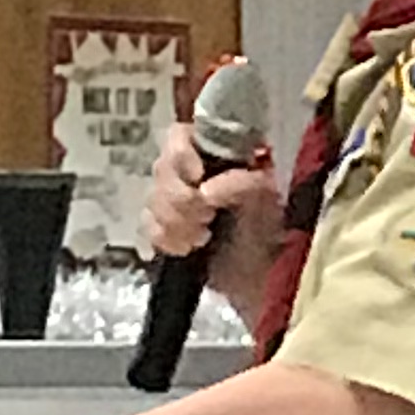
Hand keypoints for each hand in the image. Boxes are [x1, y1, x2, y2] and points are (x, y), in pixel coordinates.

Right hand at [144, 121, 284, 316]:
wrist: (260, 277)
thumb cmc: (268, 231)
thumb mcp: (266, 199)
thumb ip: (241, 184)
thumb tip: (205, 190)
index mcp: (216, 154)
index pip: (179, 137)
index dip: (180, 156)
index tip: (196, 178)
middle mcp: (190, 171)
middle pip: (161, 170)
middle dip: (181, 200)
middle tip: (207, 219)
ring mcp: (172, 200)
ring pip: (151, 200)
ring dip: (175, 224)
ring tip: (201, 239)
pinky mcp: (162, 229)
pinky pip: (146, 226)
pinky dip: (165, 239)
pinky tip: (185, 249)